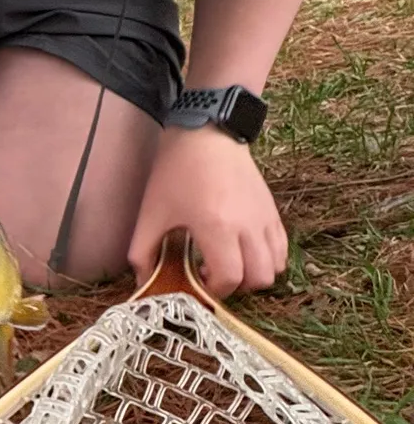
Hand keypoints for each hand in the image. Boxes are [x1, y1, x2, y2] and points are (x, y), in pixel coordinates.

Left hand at [128, 127, 286, 295]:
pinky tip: (243, 249)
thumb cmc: (176, 173)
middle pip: (259, 278)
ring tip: (229, 262)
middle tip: (212, 275)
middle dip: (236, 287)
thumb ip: (143, 251)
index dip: (214, 289)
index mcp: (218, 227)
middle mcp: (249, 226)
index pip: (230, 278)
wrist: (205, 134)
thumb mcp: (151, 213)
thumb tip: (143, 282)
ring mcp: (265, 218)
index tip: (197, 281)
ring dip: (254, 274)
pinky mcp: (272, 210)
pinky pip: (281, 247)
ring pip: (276, 266)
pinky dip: (267, 258)